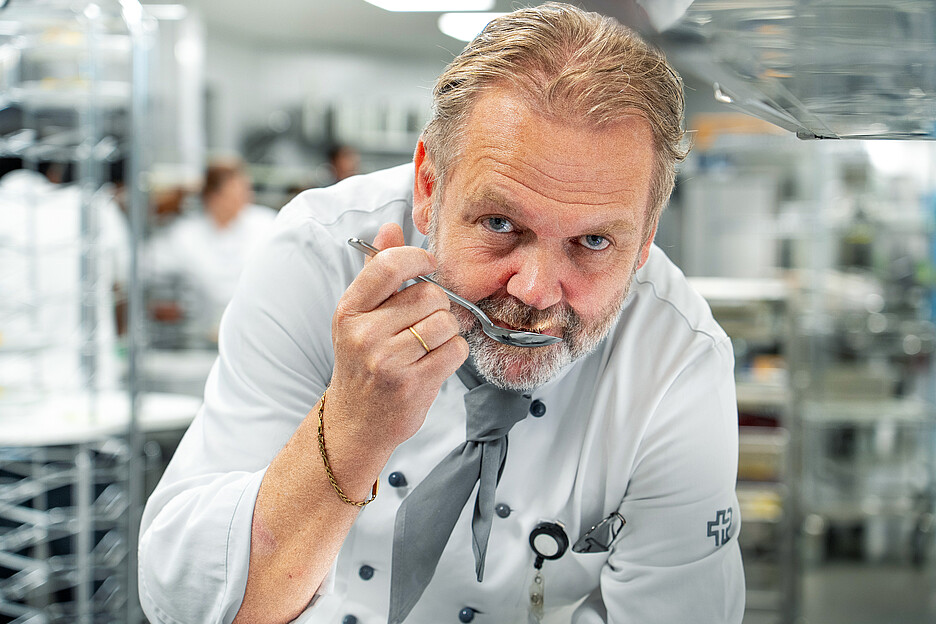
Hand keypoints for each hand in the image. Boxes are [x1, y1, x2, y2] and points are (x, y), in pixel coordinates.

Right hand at [329, 223, 468, 450]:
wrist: (356, 421)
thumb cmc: (363, 363)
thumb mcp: (360, 315)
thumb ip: (377, 271)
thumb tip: (390, 227)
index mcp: (349, 310)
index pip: (390, 265)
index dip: (418, 259)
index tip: (428, 266)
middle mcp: (365, 334)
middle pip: (430, 295)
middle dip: (437, 306)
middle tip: (423, 322)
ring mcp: (388, 361)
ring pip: (447, 322)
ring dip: (447, 331)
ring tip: (428, 344)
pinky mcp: (413, 384)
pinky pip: (456, 350)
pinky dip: (453, 353)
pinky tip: (435, 361)